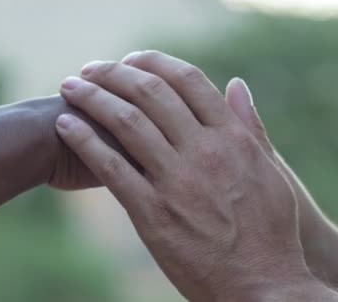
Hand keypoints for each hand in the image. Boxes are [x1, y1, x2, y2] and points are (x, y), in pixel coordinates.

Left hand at [54, 51, 325, 300]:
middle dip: (115, 73)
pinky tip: (66, 125)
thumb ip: (250, 126)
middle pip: (151, 94)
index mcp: (232, 138)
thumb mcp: (271, 172)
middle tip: (91, 68)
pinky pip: (112, 168)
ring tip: (69, 86)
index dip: (155, 62)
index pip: (188, 81)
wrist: (263, 286)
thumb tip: (237, 84)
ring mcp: (177, 182)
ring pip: (126, 123)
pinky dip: (85, 141)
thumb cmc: (271, 231)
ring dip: (92, 98)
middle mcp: (203, 152)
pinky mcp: (153, 213)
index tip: (132, 58)